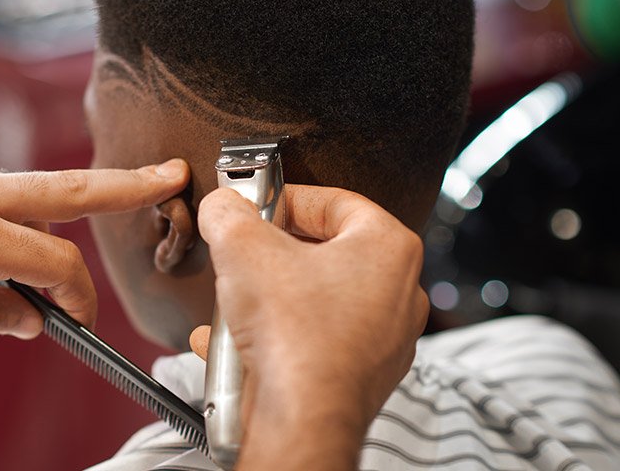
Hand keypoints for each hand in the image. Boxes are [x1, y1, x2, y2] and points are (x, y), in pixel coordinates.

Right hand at [190, 186, 427, 469]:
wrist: (301, 421)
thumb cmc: (295, 338)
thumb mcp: (243, 249)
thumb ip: (229, 213)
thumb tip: (221, 205)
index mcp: (389, 248)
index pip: (335, 201)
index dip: (287, 198)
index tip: (256, 206)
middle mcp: (397, 293)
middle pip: (323, 252)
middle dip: (272, 254)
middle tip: (241, 252)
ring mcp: (382, 339)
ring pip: (313, 299)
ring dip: (267, 298)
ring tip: (233, 303)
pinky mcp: (358, 375)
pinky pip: (309, 340)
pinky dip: (272, 338)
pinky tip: (232, 344)